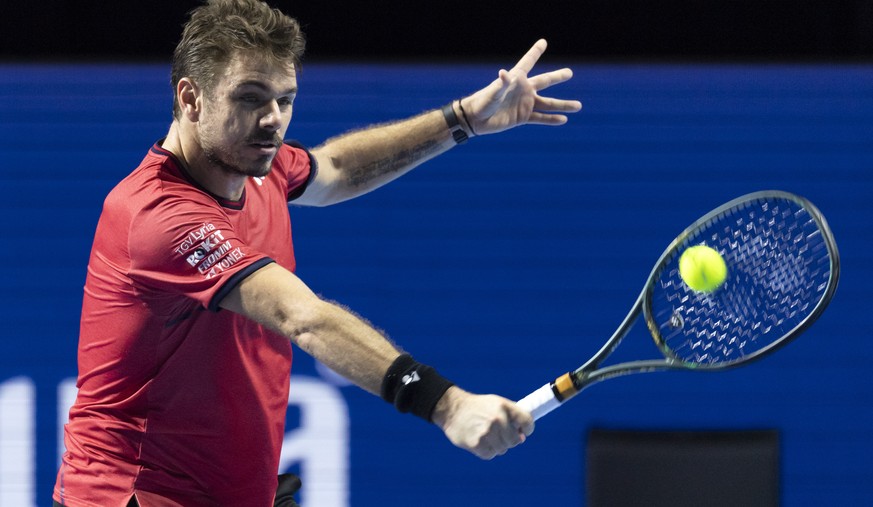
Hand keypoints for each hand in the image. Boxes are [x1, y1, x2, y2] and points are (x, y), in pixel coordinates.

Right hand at [431, 386, 534, 459]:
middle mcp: (498, 419)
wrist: (452, 409)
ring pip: (503, 449)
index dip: (527, 429)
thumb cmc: (478, 407)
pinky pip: (490, 454)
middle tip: (497, 434)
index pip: (527, 422)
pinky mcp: (477, 444)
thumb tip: (522, 438)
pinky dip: (486, 451)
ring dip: (496, 445)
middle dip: (509, 439)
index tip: (522, 432)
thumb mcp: (496, 404)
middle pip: (515, 440)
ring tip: (485, 435)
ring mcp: (487, 432)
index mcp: (504, 407)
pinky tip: (479, 441)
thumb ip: (512, 417)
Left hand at [461, 39, 581, 135]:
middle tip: (569, 72)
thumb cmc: (482, 102)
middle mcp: (523, 90)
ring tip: (579, 106)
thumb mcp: (492, 92)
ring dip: (563, 105)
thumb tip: (504, 73)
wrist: (476, 120)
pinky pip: (540, 118)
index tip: (543, 42)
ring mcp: (525, 104)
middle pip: (545, 82)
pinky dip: (552, 119)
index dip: (535, 52)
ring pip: (548, 103)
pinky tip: (563, 120)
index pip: (528, 62)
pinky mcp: (523, 117)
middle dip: (557, 77)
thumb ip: (500, 84)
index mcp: (516, 79)